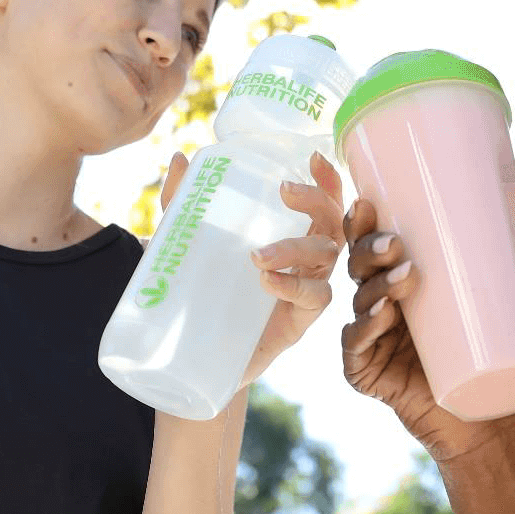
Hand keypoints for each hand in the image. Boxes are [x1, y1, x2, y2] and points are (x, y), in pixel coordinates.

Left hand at [156, 149, 346, 388]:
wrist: (194, 355)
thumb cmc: (201, 292)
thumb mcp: (186, 243)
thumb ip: (183, 204)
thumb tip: (180, 158)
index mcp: (290, 235)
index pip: (321, 201)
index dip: (327, 179)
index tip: (313, 158)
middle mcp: (306, 260)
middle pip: (334, 223)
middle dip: (317, 201)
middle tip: (284, 192)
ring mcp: (306, 291)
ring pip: (326, 258)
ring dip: (295, 247)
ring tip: (257, 255)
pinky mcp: (299, 323)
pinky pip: (315, 298)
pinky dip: (293, 285)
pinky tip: (267, 281)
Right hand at [340, 170, 514, 461]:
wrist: (499, 412)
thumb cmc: (507, 343)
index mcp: (402, 277)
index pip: (370, 241)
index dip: (359, 220)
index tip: (368, 200)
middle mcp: (379, 303)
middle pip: (357, 265)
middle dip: (368, 248)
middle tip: (397, 242)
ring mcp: (372, 338)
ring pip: (359, 300)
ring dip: (374, 284)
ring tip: (407, 274)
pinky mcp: (369, 373)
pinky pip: (356, 346)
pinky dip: (364, 329)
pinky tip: (380, 315)